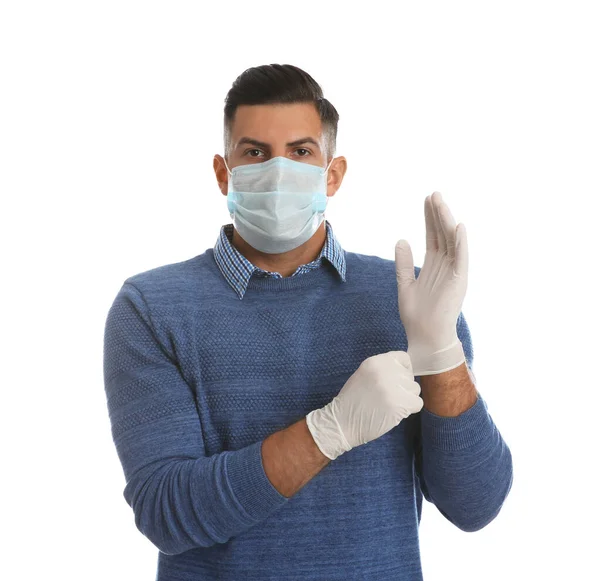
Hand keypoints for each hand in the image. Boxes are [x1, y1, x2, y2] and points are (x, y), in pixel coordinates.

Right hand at [306, 351, 423, 460]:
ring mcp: (393, 388)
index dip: (403, 370)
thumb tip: (406, 370)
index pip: (403, 358)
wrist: (342, 422)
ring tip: (389, 405)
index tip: (395, 380)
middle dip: (402, 387)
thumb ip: (383, 369)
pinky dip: (409, 410)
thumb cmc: (353, 400)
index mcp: (375, 361)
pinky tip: (395, 412)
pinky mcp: (399, 405)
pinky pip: (417, 403)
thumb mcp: (364, 374)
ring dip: (406, 399)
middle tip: (387, 397)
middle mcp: (385, 371)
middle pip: (409, 376)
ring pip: (415, 389)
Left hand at [394, 191, 468, 375]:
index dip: (429, 219)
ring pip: (451, 241)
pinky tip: (458, 226)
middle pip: (442, 234)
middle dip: (438, 214)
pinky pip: (461, 258)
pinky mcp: (459, 281)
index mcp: (433, 265)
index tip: (426, 201)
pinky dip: (461, 242)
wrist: (424, 336)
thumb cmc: (416, 315)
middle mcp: (445, 266)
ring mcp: (454, 272)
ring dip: (447, 221)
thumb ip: (403, 264)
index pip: (432, 236)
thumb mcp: (404, 284)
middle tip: (433, 194)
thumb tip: (401, 240)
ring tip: (441, 203)